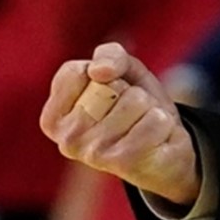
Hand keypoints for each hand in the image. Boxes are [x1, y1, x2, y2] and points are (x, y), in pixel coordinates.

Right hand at [40, 41, 201, 207]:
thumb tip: (99, 71)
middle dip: (130, 91)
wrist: (165, 152)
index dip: (104, 74)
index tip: (108, 93)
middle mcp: (67, 140)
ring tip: (143, 126)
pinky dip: (164, 123)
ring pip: (136, 101)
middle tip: (130, 114)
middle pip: (109, 86)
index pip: (75, 72)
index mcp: (54, 118)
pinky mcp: (124, 164)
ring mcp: (93, 154)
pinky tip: (156, 140)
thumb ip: (109, 56)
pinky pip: (156, 120)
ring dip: (150, 108)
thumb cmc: (135, 108)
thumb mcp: (123, 71)